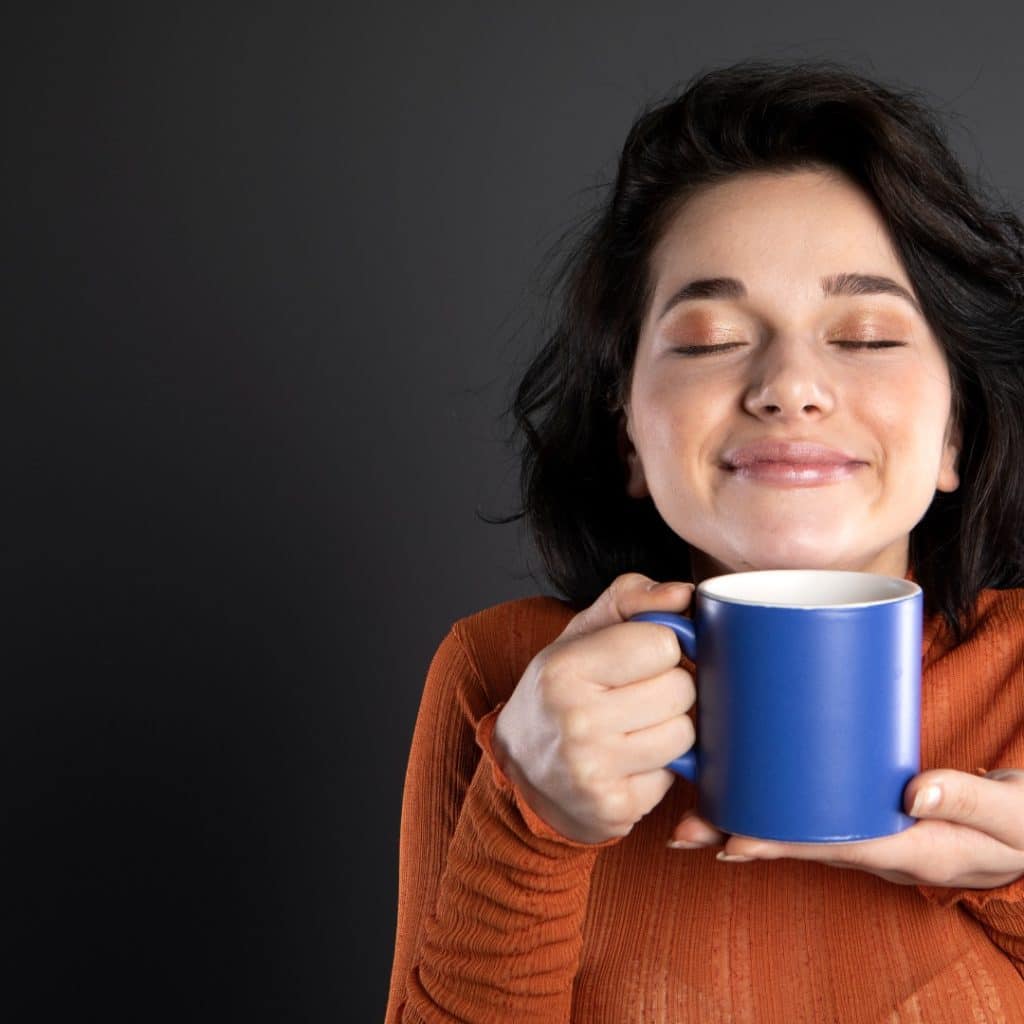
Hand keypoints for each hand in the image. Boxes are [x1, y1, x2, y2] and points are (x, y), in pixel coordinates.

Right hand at [491, 573, 695, 843]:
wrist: (520, 769)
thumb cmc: (560, 690)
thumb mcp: (581, 633)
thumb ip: (631, 598)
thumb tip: (684, 594)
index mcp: (565, 668)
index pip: (663, 643)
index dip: (659, 647)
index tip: (637, 658)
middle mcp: (575, 719)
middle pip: (681, 690)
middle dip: (668, 689)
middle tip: (634, 695)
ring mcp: (594, 769)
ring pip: (685, 734)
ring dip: (668, 730)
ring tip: (631, 728)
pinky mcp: (614, 807)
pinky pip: (674, 777)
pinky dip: (657, 769)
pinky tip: (626, 763)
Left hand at [669, 768, 1023, 889]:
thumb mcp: (1012, 814)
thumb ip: (970, 798)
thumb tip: (914, 791)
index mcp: (914, 850)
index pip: (834, 846)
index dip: (780, 843)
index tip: (730, 841)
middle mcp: (884, 847)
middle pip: (802, 841)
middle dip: (743, 836)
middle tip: (684, 830)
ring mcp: (877, 832)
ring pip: (804, 829)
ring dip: (752, 820)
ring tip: (697, 815)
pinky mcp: (875, 810)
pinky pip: (820, 813)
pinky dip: (782, 803)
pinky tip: (752, 790)